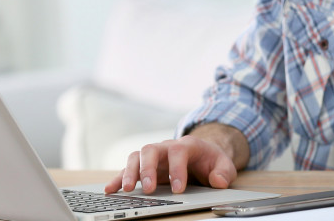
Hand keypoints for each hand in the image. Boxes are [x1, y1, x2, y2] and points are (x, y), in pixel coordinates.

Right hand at [104, 123, 249, 194]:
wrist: (202, 154)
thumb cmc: (211, 159)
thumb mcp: (223, 164)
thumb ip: (223, 172)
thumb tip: (218, 181)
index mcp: (186, 145)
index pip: (178, 152)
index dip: (177, 169)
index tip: (178, 189)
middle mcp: (166, 147)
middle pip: (151, 150)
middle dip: (148, 169)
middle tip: (150, 189)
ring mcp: (153, 156)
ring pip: (137, 157)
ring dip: (131, 172)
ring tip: (128, 189)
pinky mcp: (145, 167)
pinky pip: (128, 169)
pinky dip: (118, 178)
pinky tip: (110, 189)